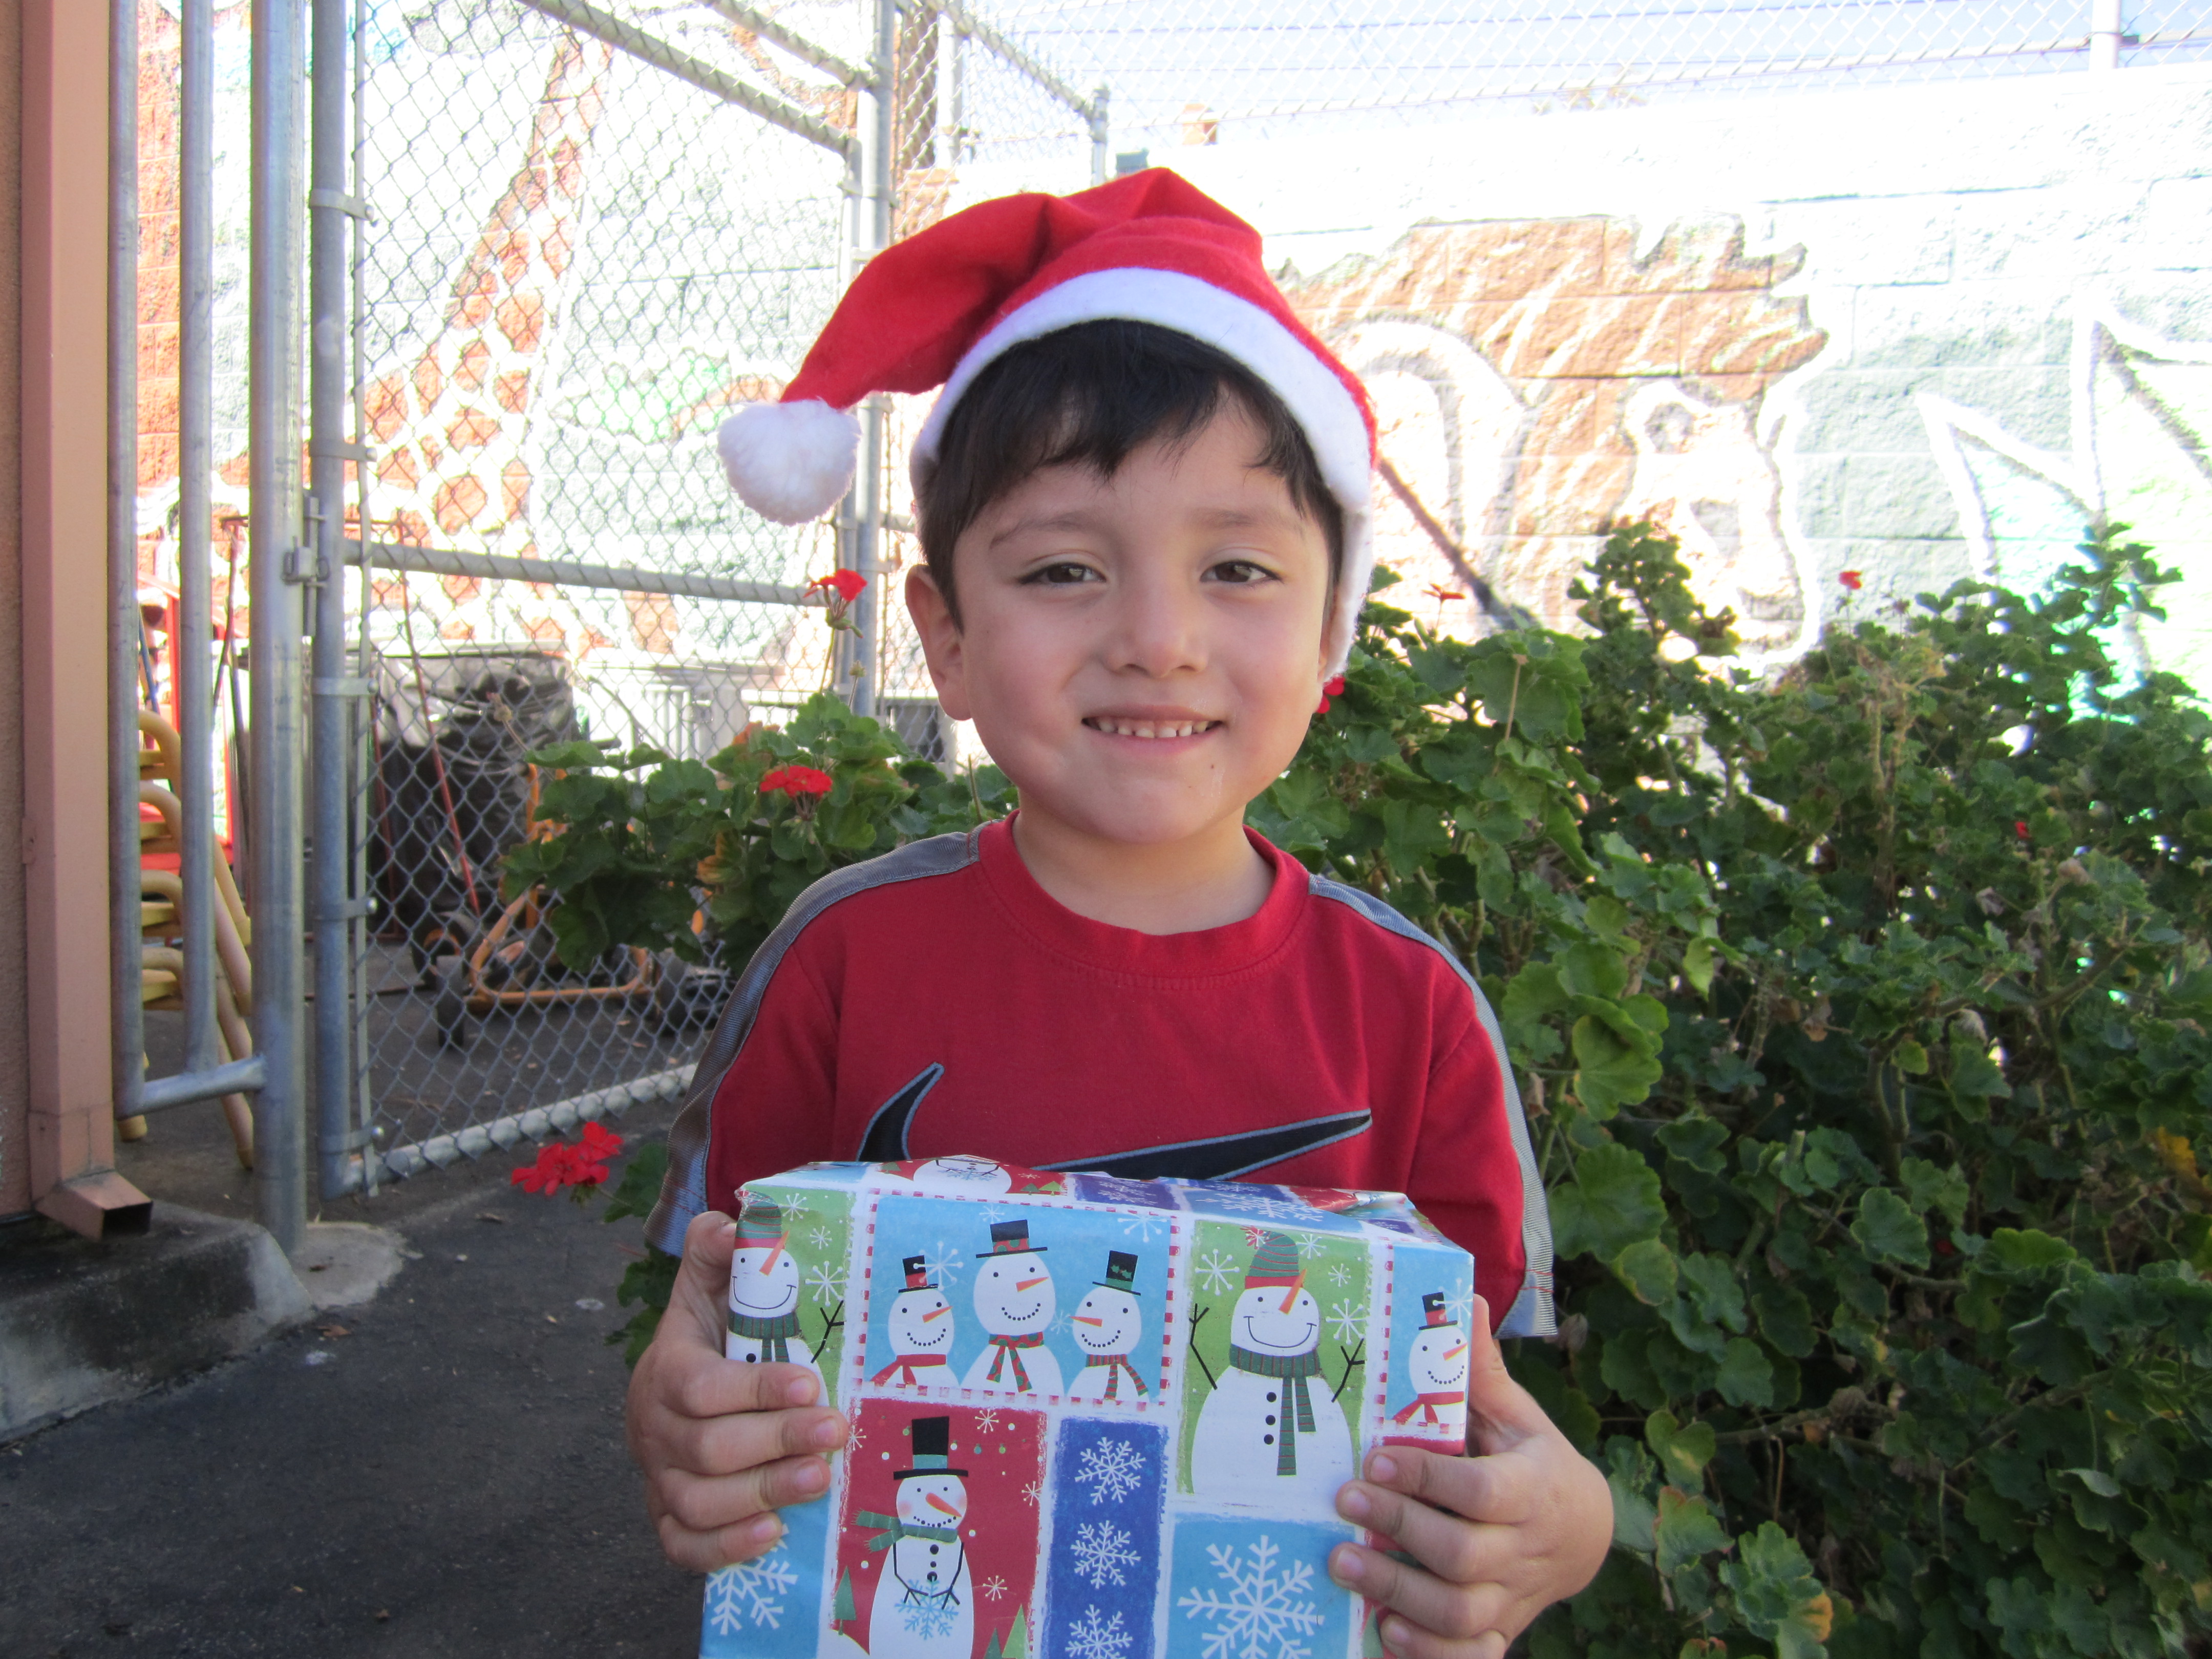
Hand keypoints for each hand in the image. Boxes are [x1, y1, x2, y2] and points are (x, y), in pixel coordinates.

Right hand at [625, 1209, 849, 1571]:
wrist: (676, 1390)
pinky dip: (725, 1547)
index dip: (753, 1389)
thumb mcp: (711, 1290)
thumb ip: (718, 1254)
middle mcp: (655, 1430)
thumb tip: (729, 1222)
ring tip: (818, 1478)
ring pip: (698, 1502)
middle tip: (835, 1431)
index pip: (700, 1386)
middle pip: (707, 1449)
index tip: (809, 1384)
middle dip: (776, 1440)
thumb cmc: (710, 1339)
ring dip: (762, 1494)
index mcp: (666, 1370)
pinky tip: (772, 1533)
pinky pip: (683, 1547)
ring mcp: (659, 1480)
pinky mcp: (668, 1520)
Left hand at [1328, 1297, 1611, 1657]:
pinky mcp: (1499, 1633)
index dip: (1430, 1479)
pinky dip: (1429, 1654)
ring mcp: (1513, 1599)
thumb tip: (1462, 1299)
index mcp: (1535, 1488)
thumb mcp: (1518, 1416)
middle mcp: (1526, 1550)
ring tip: (1342, 1565)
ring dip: (1400, 1594)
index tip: (1377, 1456)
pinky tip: (1383, 1632)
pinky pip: (1470, 1657)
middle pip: (1464, 1555)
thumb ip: (1483, 1371)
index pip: (1483, 1490)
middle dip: (1401, 1530)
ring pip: (1460, 1613)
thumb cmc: (1532, 1461)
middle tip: (1343, 1503)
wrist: (1584, 1535)